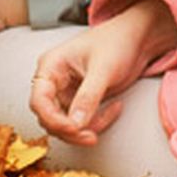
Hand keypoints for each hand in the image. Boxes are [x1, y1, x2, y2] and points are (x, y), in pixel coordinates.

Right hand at [30, 0, 176, 144]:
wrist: (137, 40)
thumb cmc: (117, 42)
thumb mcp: (103, 69)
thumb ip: (88, 97)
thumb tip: (76, 125)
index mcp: (51, 66)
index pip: (39, 100)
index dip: (52, 119)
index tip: (74, 128)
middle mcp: (54, 81)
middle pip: (49, 118)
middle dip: (71, 130)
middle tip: (92, 136)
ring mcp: (66, 93)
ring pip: (65, 125)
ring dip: (86, 129)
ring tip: (110, 116)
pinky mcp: (80, 102)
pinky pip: (81, 123)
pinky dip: (97, 123)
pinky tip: (115, 108)